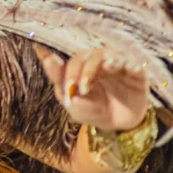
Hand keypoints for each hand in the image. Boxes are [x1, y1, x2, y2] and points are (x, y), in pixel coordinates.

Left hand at [34, 45, 148, 131]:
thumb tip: (65, 87)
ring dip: (96, 66)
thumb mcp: (79, 110)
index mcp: (77, 70)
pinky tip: (123, 68)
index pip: (61, 62)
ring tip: (91, 81)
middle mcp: (94, 62)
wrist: (122, 124)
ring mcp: (115, 64)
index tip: (37, 48)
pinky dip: (127, 64)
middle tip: (77, 89)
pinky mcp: (135, 72)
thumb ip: (70, 98)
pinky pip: (132, 63)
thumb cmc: (95, 110)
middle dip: (76, 72)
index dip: (49, 56)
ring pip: (104, 55)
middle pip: (81, 57)